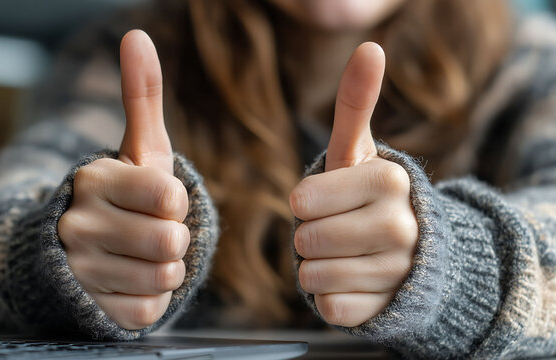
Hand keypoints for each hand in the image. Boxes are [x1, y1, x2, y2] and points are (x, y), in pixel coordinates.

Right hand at [57, 30, 189, 329]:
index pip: (169, 195)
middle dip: (174, 236)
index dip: (175, 200)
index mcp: (96, 180)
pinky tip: (132, 279)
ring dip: (165, 266)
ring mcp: (81, 268)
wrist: (81, 245)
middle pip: (170, 239)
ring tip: (141, 253)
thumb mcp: (139, 148)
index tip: (157, 199)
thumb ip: (142, 95)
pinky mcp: (90, 305)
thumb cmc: (125, 192)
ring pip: (163, 276)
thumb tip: (137, 37)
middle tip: (150, 229)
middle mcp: (79, 223)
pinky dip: (151, 296)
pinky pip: (148, 309)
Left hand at [290, 43, 417, 326]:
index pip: (302, 199)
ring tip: (345, 255)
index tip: (326, 200)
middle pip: (304, 239)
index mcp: (389, 181)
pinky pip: (329, 308)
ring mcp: (396, 274)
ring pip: (312, 276)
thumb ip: (355, 102)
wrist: (411, 253)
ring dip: (315, 267)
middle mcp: (401, 228)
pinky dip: (329, 298)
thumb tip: (370, 46)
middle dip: (308, 235)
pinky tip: (354, 283)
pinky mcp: (384, 311)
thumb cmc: (365, 196)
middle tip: (337, 230)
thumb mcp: (357, 152)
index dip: (304, 202)